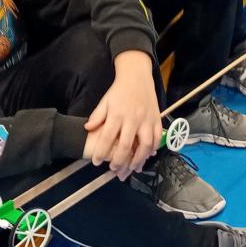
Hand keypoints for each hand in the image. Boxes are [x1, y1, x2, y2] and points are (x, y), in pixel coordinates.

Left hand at [84, 51, 159, 179]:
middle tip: (114, 170)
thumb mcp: (105, 101)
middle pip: (126, 145)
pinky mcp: (156, 119)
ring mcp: (146, 120)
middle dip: (119, 161)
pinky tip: (147, 157)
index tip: (96, 162)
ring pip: (145, 145)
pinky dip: (152, 149)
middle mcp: (133, 118)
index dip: (101, 152)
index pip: (107, 137)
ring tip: (132, 169)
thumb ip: (97, 116)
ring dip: (138, 160)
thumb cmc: (119, 90)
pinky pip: (156, 138)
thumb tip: (88, 129)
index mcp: (117, 114)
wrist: (137, 76)